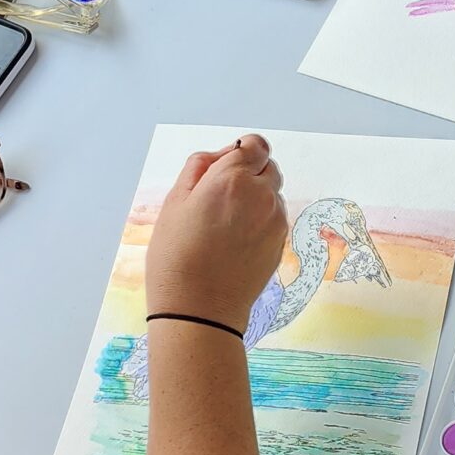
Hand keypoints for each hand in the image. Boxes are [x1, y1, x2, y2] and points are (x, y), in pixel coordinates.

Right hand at [144, 135, 286, 333]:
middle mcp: (261, 195)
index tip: (225, 167)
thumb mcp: (174, 202)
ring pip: (272, 193)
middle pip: (268, 166)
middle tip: (221, 196)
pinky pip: (275, 218)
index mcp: (232, 178)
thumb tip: (219, 156)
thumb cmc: (177, 256)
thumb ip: (198, 168)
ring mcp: (275, 220)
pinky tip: (236, 240)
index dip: (240, 153)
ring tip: (226, 224)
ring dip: (256, 197)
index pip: (255, 145)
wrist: (200, 309)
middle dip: (249, 173)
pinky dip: (261, 220)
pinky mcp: (280, 242)